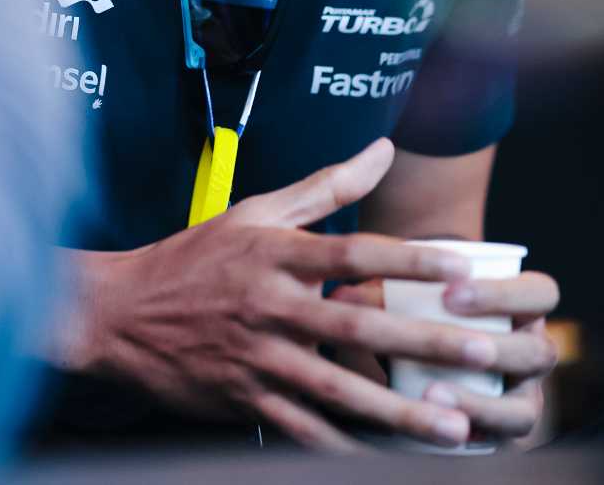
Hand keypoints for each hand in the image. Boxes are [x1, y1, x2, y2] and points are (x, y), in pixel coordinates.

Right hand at [65, 139, 518, 451]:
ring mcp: (256, 357)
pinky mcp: (243, 399)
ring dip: (399, 410)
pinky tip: (386, 457)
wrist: (117, 314)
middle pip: (358, 322)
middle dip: (426, 341)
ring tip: (454, 426)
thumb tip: (383, 149)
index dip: (409, 257)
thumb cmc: (194, 258)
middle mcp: (269, 304)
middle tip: (485, 354)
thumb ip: (325, 186)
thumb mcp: (254, 212)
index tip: (463, 266)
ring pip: (337, 388)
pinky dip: (343, 446)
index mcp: (275, 253)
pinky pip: (302, 430)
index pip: (352, 250)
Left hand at [329, 266, 560, 443]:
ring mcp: (524, 397)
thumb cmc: (422, 305)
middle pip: (539, 352)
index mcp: (525, 307)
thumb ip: (384, 291)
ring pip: (524, 411)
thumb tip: (337, 296)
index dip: (505, 293)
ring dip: (481, 404)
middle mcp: (533, 353)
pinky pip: (501, 444)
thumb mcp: (410, 294)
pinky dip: (470, 434)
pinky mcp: (504, 433)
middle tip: (442, 341)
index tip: (449, 293)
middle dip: (497, 348)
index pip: (540, 293)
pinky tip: (435, 429)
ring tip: (432, 394)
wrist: (428, 346)